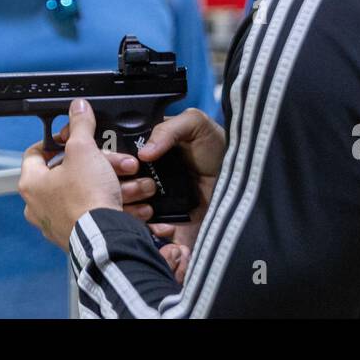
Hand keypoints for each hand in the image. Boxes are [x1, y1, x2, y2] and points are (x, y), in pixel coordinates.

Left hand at [19, 99, 121, 248]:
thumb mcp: (84, 150)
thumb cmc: (86, 198)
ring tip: (135, 181)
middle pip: (72, 173)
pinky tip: (136, 203)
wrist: (104, 240)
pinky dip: (117, 206)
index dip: (55, 141)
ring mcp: (58, 222)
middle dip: (103, 164)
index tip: (72, 136)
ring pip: (89, 193)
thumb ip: (80, 126)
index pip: (36, 153)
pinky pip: (97, 214)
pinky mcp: (78, 235)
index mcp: (32, 183)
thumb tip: (78, 107)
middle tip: (119, 161)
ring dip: (116, 184)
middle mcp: (40, 205)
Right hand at [118, 108, 225, 252]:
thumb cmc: (219, 148)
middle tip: (147, 189)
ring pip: (127, 213)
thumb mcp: (196, 125)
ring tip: (152, 209)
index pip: (118, 162)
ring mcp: (154, 204)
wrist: (244, 182)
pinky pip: (147, 234)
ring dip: (133, 213)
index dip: (116, 165)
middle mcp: (145, 179)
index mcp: (146, 154)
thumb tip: (144, 153)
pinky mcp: (167, 226)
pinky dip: (150, 233)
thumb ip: (169, 128)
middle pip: (118, 189)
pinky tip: (165, 227)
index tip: (131, 167)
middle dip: (125, 192)